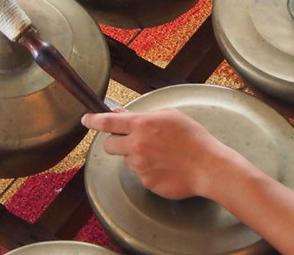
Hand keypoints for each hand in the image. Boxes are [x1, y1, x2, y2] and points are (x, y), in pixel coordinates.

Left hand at [82, 107, 229, 199]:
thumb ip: (142, 115)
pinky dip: (148, 170)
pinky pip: (140, 174)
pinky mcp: (145, 182)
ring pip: (126, 160)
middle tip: (130, 141)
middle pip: (108, 145)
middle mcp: (137, 145)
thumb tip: (120, 113)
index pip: (107, 122)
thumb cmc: (193, 138)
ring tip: (159, 155)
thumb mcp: (169, 116)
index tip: (86, 120)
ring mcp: (140, 165)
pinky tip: (165, 166)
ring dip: (136, 157)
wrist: (207, 166)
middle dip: (115, 143)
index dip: (93, 120)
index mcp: (142, 124)